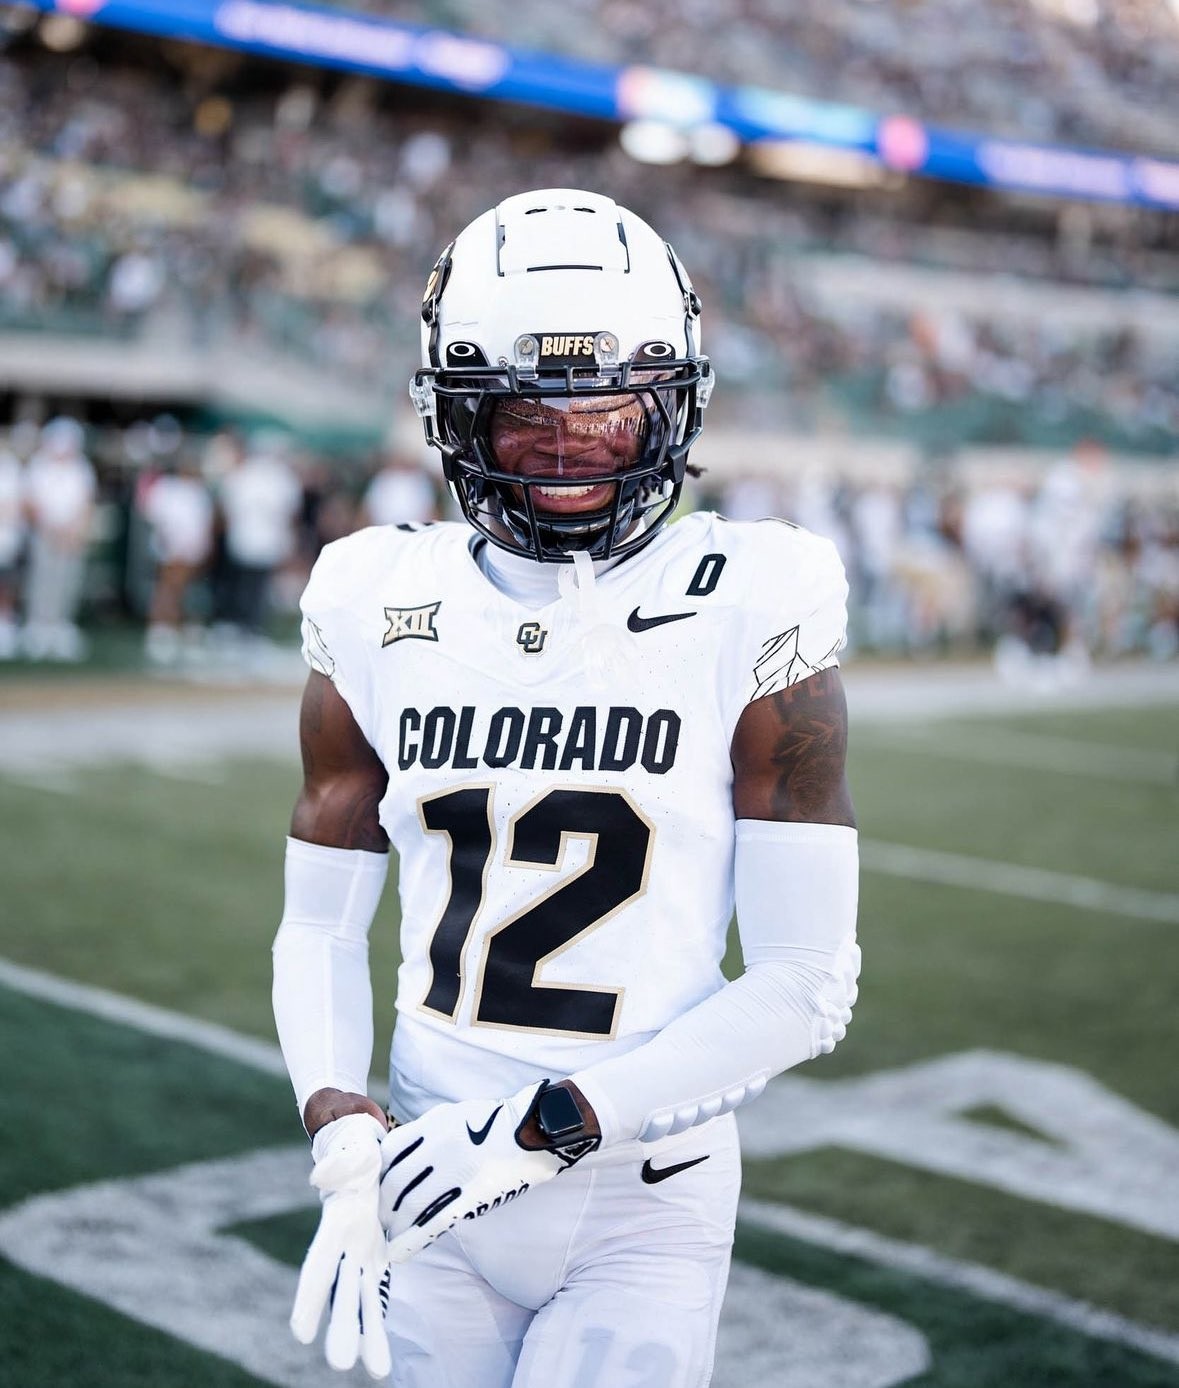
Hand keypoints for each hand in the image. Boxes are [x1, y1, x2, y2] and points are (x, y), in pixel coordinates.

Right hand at [290, 1112, 392, 1379]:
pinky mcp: (374, 1256)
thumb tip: (320, 1177)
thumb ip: (338, 1162)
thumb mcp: (349, 1151)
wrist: (364, 1155)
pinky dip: (378, 1318)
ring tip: (376, 1372)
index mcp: (335, 1225)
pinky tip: (380, 1352)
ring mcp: (358, 1254)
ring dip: (366, 1333)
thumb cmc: (354, 1151)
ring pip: (361, 1299)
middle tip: (341, 1364)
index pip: (319, 1265)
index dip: (311, 1297)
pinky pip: (377, 1291)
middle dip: (342, 1326)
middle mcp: (343, 1247)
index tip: (301, 1332)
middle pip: (341, 1292)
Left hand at [379, 1082, 597, 1263]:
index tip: (377, 1188)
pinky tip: (399, 1252)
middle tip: (379, 1219)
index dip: (379, 1174)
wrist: (537, 1130)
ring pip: (408, 1206)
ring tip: (387, 1238)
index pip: (389, 1152)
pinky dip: (410, 1240)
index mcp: (433, 1124)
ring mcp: (453, 1173)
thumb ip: (428, 1132)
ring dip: (393, 1225)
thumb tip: (403, 1153)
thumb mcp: (456, 1114)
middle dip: (382, 1205)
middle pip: (393, 1183)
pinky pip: (431, 1223)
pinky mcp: (470, 1197)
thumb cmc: (498, 1122)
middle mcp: (437, 1148)